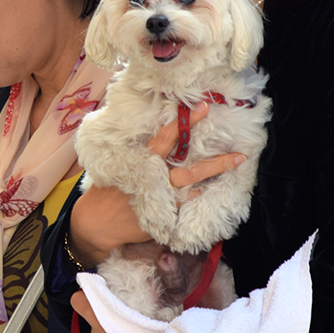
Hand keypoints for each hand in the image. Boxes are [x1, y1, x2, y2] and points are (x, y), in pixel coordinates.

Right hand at [69, 103, 245, 264]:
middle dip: (203, 140)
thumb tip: (156, 142)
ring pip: (191, 177)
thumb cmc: (106, 194)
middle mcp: (154, 174)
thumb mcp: (117, 169)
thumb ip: (137, 158)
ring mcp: (160, 193)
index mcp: (142, 161)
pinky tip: (210, 189)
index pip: (164, 137)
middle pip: (182, 153)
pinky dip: (197, 195)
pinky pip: (185, 202)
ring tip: (237, 158)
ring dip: (215, 167)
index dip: (182, 122)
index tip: (200, 107)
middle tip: (221, 123)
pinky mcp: (162, 212)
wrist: (97, 224)